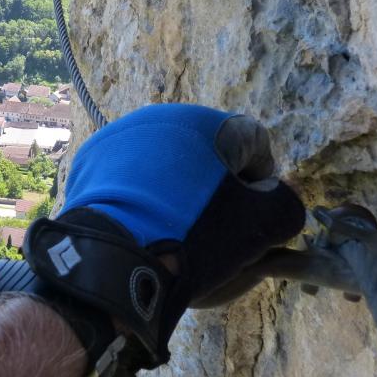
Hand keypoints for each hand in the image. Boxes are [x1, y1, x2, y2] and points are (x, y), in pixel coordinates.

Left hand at [24, 104, 304, 376]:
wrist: (113, 259)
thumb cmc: (197, 238)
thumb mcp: (265, 226)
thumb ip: (286, 204)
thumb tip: (276, 197)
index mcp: (208, 122)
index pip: (255, 146)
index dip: (262, 185)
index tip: (251, 219)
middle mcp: (163, 116)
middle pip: (207, 153)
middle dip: (216, 187)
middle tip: (212, 230)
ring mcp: (121, 135)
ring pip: (167, 163)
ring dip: (178, 190)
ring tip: (173, 231)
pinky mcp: (91, 160)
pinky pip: (130, 176)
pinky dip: (141, 196)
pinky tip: (141, 226)